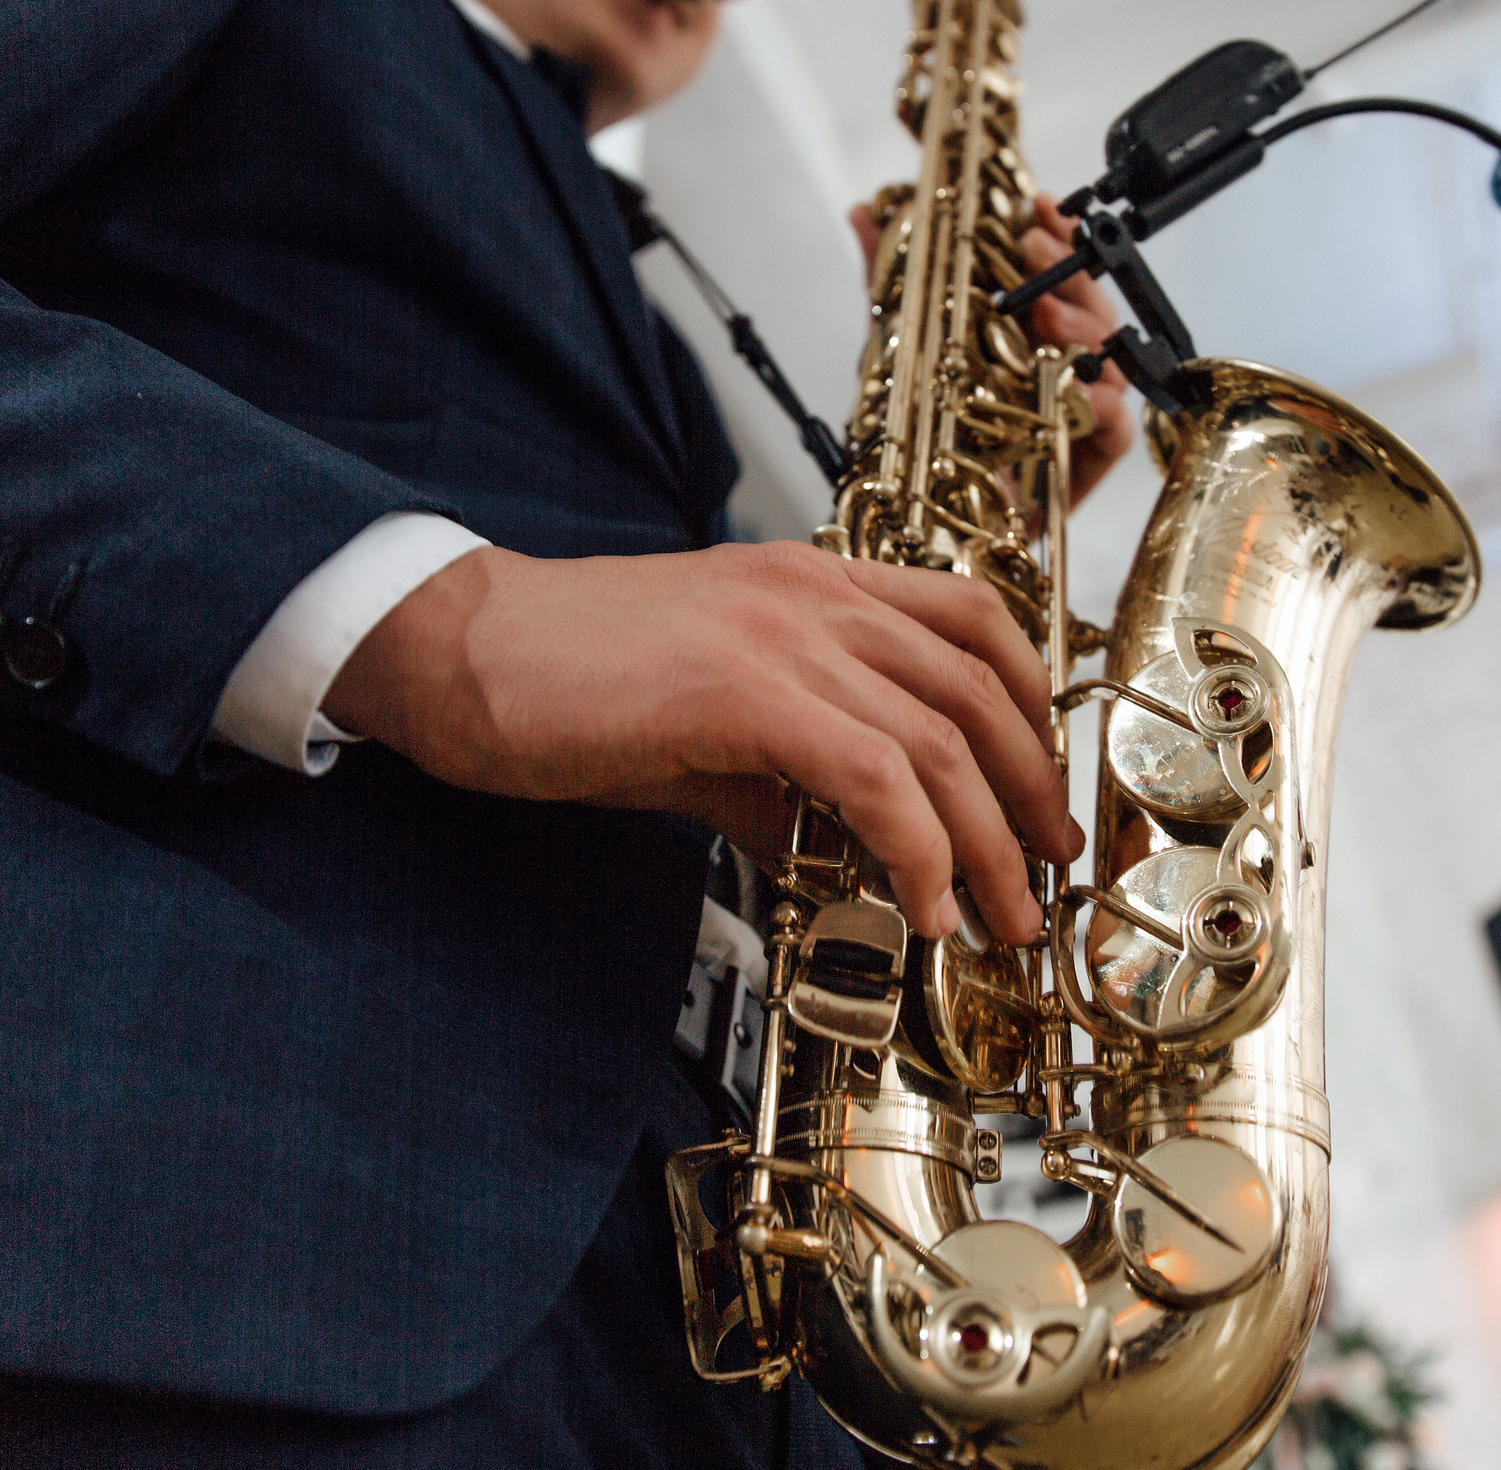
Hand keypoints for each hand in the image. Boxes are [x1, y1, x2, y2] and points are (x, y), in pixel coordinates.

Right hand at [323, 542, 1080, 942]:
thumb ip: (779, 770)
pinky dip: (919, 850)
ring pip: (942, 740)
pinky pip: (875, 777)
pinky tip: (925, 906)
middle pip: (980, 688)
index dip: (1030, 705)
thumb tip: (835, 842)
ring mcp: (783, 635)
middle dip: (1031, 793)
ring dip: (990, 844)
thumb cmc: (562, 680)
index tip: (1039, 789)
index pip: (972, 617)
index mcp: (811, 582)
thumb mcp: (701, 717)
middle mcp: (814, 593)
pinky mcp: (744, 692)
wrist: (455, 649)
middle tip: (1045, 874)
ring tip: (1002, 917)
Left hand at [849, 193, 1135, 504]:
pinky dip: (1108, 407)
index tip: (1035, 206)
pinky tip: (1087, 389)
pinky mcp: (1084, 465)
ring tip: (1050, 315)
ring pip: (1110, 361)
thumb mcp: (897, 347)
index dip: (1054, 235)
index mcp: (1024, 333)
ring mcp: (1075, 414)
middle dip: (1069, 272)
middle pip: (1090, 310)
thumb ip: (887, 281)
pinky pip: (1115, 433)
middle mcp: (1056, 368)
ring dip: (1085, 329)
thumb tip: (864, 213)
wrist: (920, 527)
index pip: (1056, 274)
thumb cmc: (921, 441)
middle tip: (1037, 249)